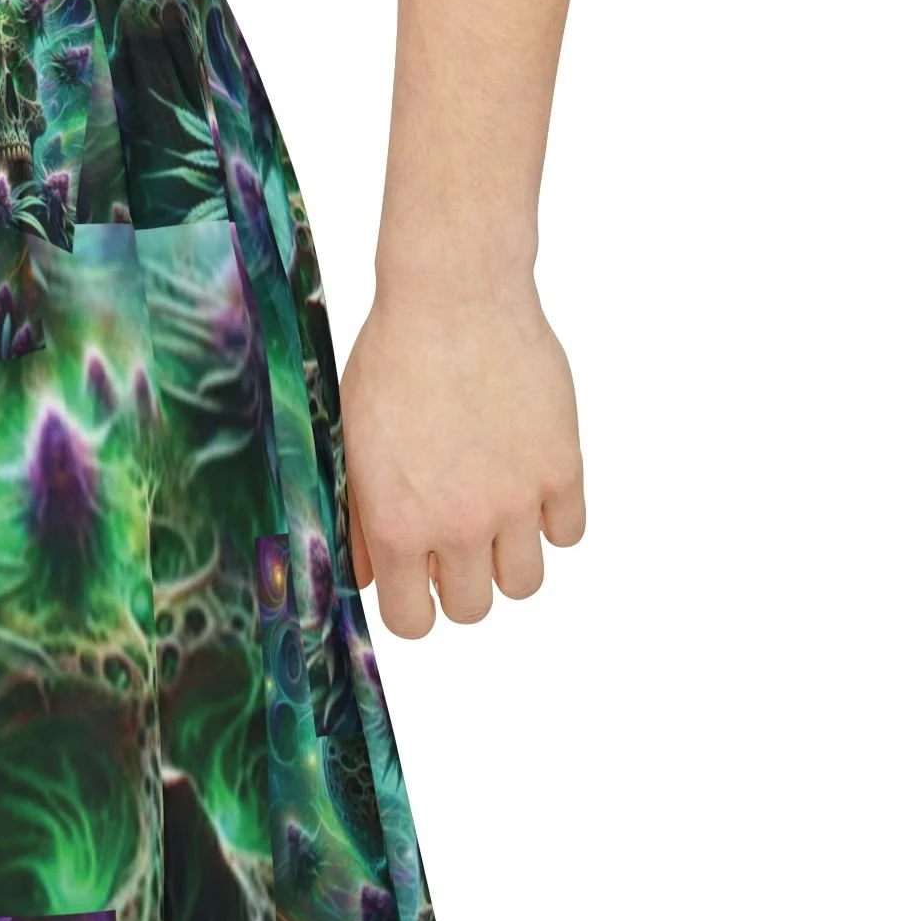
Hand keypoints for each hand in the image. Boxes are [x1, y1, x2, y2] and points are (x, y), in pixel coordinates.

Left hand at [341, 275, 584, 636]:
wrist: (453, 299)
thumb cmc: (389, 365)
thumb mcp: (352, 447)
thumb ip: (360, 520)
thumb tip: (369, 577)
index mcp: (398, 525)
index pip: (413, 621)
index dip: (413, 607)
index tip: (415, 585)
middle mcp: (459, 524)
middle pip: (473, 609)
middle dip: (460, 587)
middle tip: (453, 547)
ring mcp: (516, 499)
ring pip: (525, 583)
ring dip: (507, 562)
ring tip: (492, 521)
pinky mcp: (562, 466)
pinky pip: (569, 532)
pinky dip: (551, 521)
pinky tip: (528, 487)